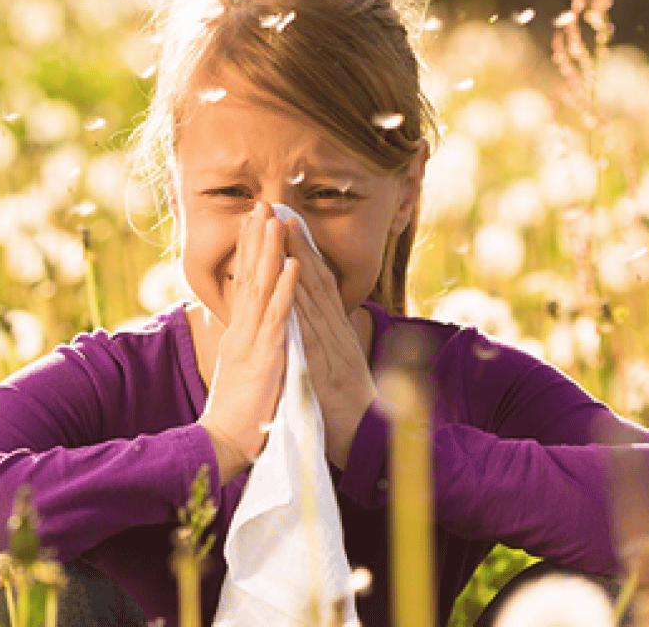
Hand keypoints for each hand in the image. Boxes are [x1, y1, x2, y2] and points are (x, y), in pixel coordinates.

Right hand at [198, 202, 298, 483]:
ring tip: (275, 219)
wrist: (225, 444)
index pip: (244, 284)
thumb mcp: (243, 372)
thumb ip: (247, 348)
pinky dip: (286, 288)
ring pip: (262, 287)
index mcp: (239, 334)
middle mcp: (242, 330)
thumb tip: (250, 331)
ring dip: (269, 251)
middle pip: (249, 275)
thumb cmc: (239, 415)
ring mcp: (252, 340)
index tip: (255, 223)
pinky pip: (278, 316)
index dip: (250, 252)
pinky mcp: (265, 355)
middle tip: (261, 204)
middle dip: (256, 238)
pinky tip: (293, 264)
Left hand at [283, 217, 378, 468]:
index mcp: (335, 332)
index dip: (303, 252)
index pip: (318, 284)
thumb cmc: (348, 407)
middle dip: (298, 243)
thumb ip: (327, 342)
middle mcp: (335, 332)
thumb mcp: (337, 366)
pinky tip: (290, 282)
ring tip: (282, 230)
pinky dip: (300, 304)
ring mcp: (331, 346)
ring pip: (312, 296)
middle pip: (315, 280)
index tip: (287, 223)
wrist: (368, 440)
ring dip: (297, 261)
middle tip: (281, 209)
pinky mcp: (324, 366)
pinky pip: (310, 330)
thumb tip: (317, 322)